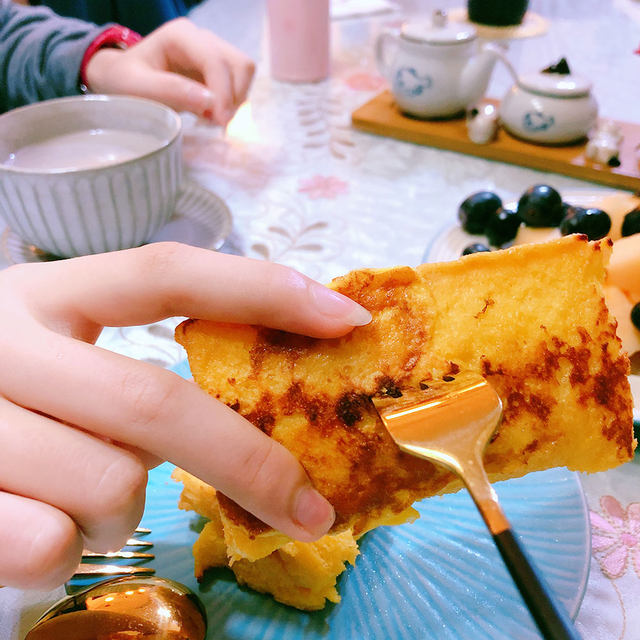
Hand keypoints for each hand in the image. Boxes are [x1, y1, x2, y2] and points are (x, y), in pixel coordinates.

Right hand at [0, 242, 370, 588]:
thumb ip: (138, 373)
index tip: (343, 318)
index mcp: (43, 295)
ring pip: (111, 486)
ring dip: (122, 506)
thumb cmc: (7, 398)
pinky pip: (54, 544)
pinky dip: (70, 549)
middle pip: (156, 402)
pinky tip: (37, 523)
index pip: (164, 272)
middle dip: (249, 463)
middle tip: (308, 507)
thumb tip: (260, 411)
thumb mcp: (64, 357)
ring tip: (84, 493)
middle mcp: (3, 345)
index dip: (260, 289)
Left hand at [84, 18, 254, 124]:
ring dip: (235, 102)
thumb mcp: (138, 88)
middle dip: (234, 97)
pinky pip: (237, 87)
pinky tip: (209, 115)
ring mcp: (212, 54)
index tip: (220, 122)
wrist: (121, 80)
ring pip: (244, 75)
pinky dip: (230, 105)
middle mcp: (202, 39)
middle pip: (240, 64)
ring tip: (211, 119)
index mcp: (181, 35)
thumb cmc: (125, 82)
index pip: (216, 60)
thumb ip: (171, 91)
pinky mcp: (216, 72)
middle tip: (216, 123)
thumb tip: (210, 102)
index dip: (223, 92)